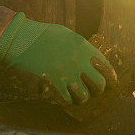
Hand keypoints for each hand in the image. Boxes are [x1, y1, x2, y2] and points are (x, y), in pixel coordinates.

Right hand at [0, 13, 116, 104]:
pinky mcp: (54, 82)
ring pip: (85, 95)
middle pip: (99, 84)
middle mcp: (80, 62)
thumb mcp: (69, 36)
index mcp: (85, 48)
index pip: (106, 66)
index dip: (110, 77)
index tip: (109, 82)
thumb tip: (91, 59)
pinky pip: (68, 99)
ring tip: (78, 95)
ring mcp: (67, 73)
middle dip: (97, 89)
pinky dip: (68, 100)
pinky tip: (65, 95)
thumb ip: (82, 48)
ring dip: (82, 97)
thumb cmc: (46, 35)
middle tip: (92, 89)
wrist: (25, 39)